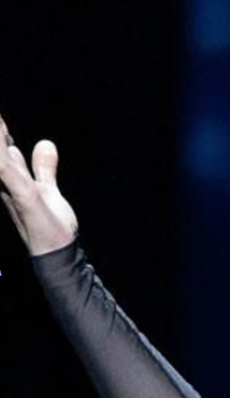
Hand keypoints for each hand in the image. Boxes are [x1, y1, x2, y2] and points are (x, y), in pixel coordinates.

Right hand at [0, 112, 78, 255]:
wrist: (56, 254)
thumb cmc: (50, 225)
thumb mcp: (47, 189)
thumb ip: (44, 168)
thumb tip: (45, 143)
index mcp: (10, 176)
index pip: (1, 145)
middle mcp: (6, 181)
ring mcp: (14, 188)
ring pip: (0, 158)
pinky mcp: (25, 196)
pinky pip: (9, 171)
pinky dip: (3, 155)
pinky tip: (7, 143)